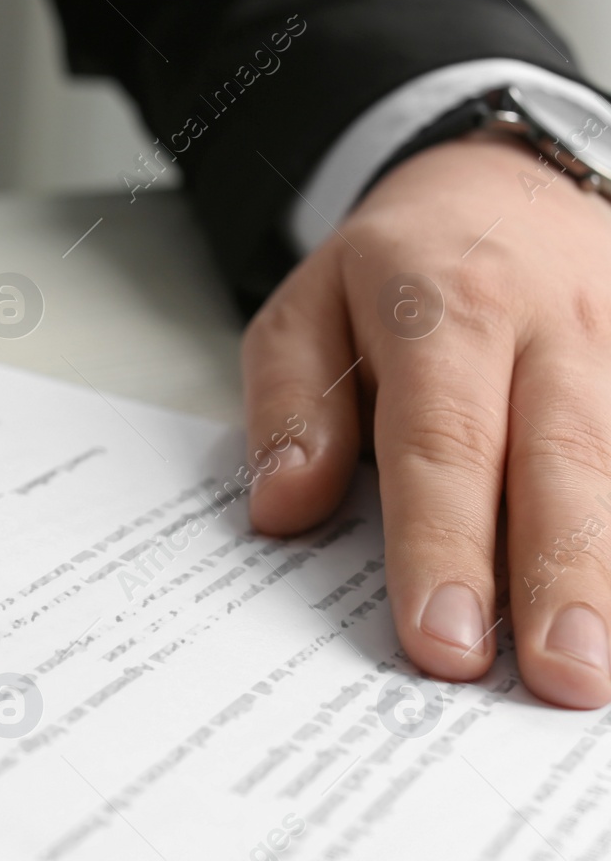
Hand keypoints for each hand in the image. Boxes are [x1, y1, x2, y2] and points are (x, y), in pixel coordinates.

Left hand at [243, 134, 610, 708]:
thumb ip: (289, 406)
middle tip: (559, 679)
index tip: (443, 640)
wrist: (505, 181)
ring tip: (603, 668)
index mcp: (443, 308)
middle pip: (562, 461)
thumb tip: (283, 507)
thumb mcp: (304, 310)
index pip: (442, 442)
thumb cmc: (394, 270)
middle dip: (561, 578)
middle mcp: (549, 328)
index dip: (445, 546)